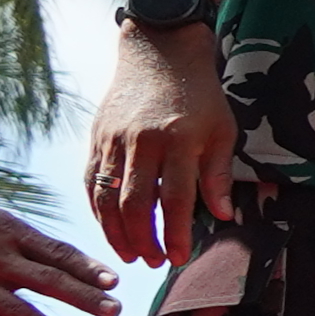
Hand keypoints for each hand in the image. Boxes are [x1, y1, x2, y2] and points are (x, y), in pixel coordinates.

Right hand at [85, 30, 239, 266]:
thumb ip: (219, 174)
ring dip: (116, 231)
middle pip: (134, 203)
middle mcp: (142, 141)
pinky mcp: (96, 137)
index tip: (179, 259)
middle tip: (153, 262)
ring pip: (106, 196)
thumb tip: (223, 216)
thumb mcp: (222, 130)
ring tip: (130, 255)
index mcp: (179, 140)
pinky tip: (108, 228)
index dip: (176, 233)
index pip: (175, 199)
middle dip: (143, 240)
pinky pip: (91, 180)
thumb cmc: (199, 96)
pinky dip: (97, 209)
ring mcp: (114, 139)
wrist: (159, 52)